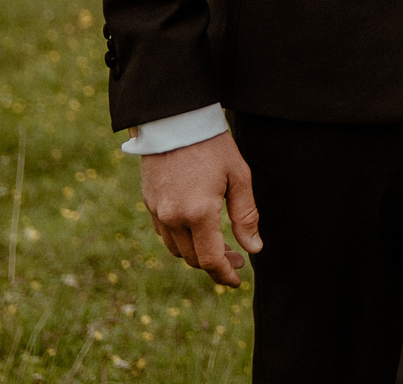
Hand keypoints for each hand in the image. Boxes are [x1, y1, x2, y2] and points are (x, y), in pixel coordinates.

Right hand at [139, 130, 262, 286]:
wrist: (175, 121)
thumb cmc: (213, 146)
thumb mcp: (239, 177)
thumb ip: (246, 216)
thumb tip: (254, 249)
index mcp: (198, 213)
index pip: (211, 259)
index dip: (224, 275)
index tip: (237, 281)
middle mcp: (173, 217)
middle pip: (193, 259)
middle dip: (215, 265)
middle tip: (236, 259)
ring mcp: (157, 212)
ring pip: (176, 249)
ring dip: (197, 254)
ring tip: (219, 246)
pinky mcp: (149, 203)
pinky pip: (164, 234)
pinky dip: (181, 240)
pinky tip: (197, 231)